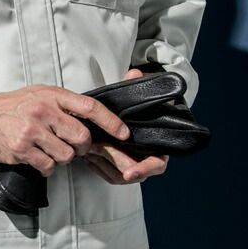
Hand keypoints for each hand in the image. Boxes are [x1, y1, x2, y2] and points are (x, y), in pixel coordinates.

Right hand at [0, 84, 130, 176]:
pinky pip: (48, 167)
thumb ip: (64, 105)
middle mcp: (44, 111)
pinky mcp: (22, 149)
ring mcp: (32, 130)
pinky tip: (35, 156)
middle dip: (81, 147)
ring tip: (46, 148)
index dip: (111, 122)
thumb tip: (93, 122)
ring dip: (61, 158)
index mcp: (52, 95)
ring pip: (66, 156)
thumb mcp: (41, 94)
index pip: (89, 107)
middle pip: (81, 138)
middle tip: (70, 145)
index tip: (124, 133)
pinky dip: (46, 166)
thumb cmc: (15, 105)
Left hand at [82, 67, 169, 184]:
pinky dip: (99, 168)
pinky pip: (110, 173)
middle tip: (96, 158)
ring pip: (120, 175)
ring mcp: (133, 161)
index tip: (130, 172)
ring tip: (89, 154)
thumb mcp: (143, 93)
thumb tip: (134, 73)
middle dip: (117, 169)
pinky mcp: (119, 163)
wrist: (144, 110)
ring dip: (104, 167)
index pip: (156, 164)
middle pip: (134, 174)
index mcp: (159, 143)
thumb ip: (139, 84)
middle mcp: (147, 156)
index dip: (144, 169)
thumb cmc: (146, 104)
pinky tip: (88, 158)